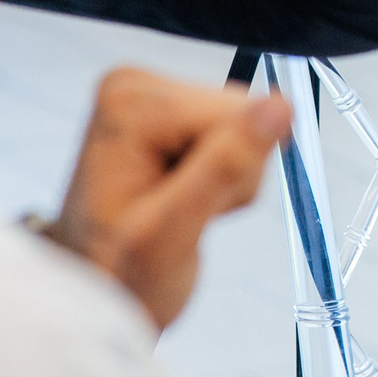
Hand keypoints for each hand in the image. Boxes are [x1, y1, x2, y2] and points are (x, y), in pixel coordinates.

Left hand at [47, 68, 290, 331]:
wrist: (97, 288)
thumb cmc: (118, 273)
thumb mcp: (172, 233)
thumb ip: (226, 166)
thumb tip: (280, 107)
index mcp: (129, 103)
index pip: (236, 113)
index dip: (233, 167)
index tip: (189, 204)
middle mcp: (136, 88)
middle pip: (241, 112)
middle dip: (232, 171)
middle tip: (187, 213)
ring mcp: (152, 98)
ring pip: (247, 124)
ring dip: (229, 179)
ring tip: (180, 209)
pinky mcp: (171, 113)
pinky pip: (238, 134)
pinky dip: (224, 176)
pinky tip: (183, 198)